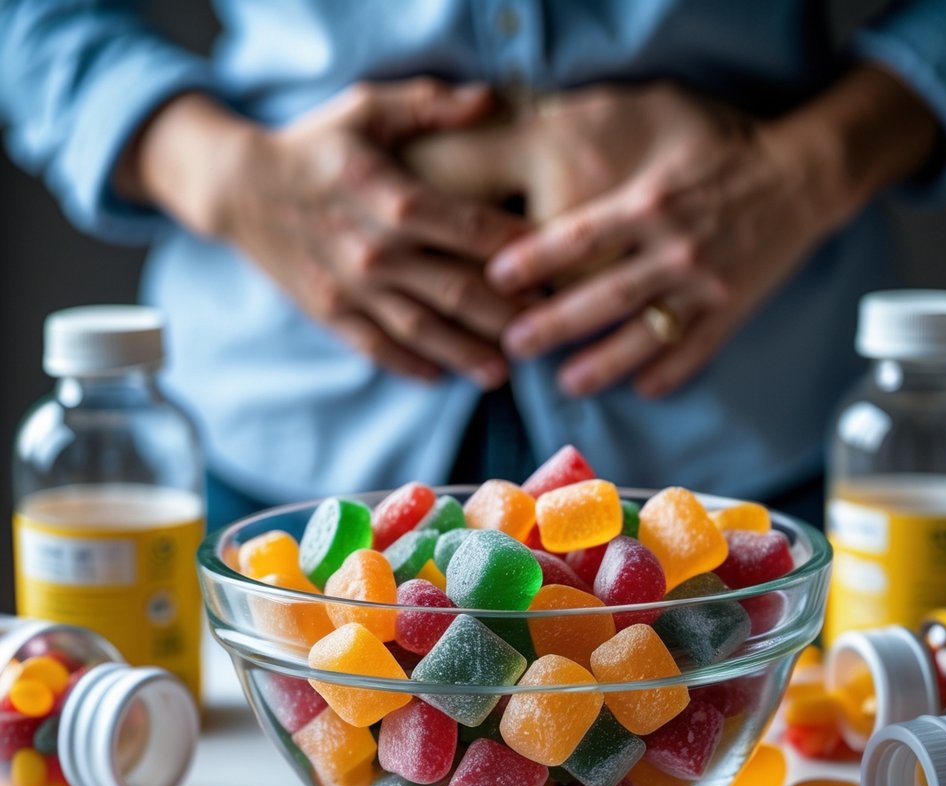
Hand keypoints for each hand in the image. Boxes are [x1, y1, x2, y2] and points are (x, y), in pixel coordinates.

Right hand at [123, 79, 527, 386]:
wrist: (238, 186)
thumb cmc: (313, 144)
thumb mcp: (368, 108)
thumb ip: (431, 106)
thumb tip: (491, 100)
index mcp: (395, 197)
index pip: (476, 231)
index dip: (523, 252)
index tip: (559, 269)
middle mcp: (377, 249)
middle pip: (459, 290)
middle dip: (508, 316)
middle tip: (545, 333)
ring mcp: (353, 288)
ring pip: (423, 329)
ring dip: (467, 354)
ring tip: (503, 373)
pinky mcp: (331, 313)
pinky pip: (377, 348)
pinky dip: (410, 366)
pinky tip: (441, 377)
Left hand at [470, 69, 936, 398]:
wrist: (803, 175)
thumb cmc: (723, 146)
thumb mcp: (665, 126)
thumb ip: (612, 148)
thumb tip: (545, 151)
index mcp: (651, 201)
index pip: (580, 237)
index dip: (534, 260)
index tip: (496, 280)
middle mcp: (675, 247)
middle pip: (603, 296)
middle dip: (553, 325)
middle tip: (514, 345)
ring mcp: (705, 284)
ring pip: (644, 334)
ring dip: (603, 364)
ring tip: (566, 383)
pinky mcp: (732, 309)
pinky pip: (695, 352)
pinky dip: (668, 373)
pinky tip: (640, 390)